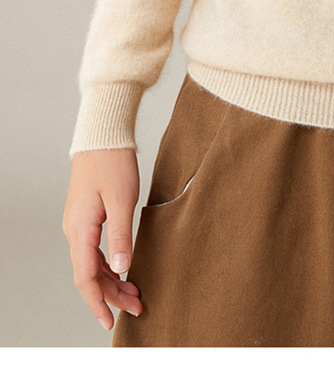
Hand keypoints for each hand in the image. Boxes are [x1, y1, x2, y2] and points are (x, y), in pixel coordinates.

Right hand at [63, 148, 142, 330]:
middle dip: (112, 294)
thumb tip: (120, 268)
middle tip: (136, 306)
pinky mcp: (87, 216)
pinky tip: (122, 269)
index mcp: (80, 229)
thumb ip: (120, 235)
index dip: (98, 302)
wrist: (103, 135)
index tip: (110, 321)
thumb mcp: (121, 199)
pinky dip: (108, 264)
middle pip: (89, 274)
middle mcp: (74, 230)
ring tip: (134, 292)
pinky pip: (93, 250)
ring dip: (112, 280)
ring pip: (92, 263)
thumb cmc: (112, 162)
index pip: (85, 278)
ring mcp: (79, 223)